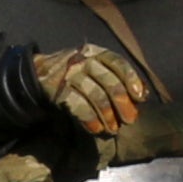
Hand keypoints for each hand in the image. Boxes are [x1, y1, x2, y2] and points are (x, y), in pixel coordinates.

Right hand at [31, 45, 146, 136]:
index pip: (118, 63)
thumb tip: (142, 95)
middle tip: (129, 120)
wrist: (40, 73)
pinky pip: (78, 106)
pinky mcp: (58, 91)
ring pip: (95, 96)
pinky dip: (90, 119)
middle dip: (122, 103)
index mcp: (96, 52)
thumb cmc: (77, 73)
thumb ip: (116, 76)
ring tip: (113, 129)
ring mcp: (69, 75)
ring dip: (107, 115)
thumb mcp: (95, 66)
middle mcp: (83, 61)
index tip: (140, 98)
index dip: (132, 80)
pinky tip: (96, 128)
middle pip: (109, 82)